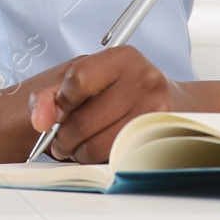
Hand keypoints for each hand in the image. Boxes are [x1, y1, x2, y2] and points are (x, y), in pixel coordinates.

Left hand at [28, 46, 219, 163]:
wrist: (179, 107)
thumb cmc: (128, 92)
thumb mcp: (92, 78)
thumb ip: (54, 93)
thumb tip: (39, 119)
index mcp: (122, 58)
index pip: (76, 81)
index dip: (60, 103)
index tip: (60, 111)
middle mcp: (143, 80)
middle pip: (81, 122)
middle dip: (63, 139)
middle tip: (63, 140)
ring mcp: (154, 111)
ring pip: (95, 147)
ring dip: (79, 154)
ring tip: (81, 147)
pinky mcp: (158, 139)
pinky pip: (114, 160)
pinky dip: (99, 162)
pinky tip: (100, 151)